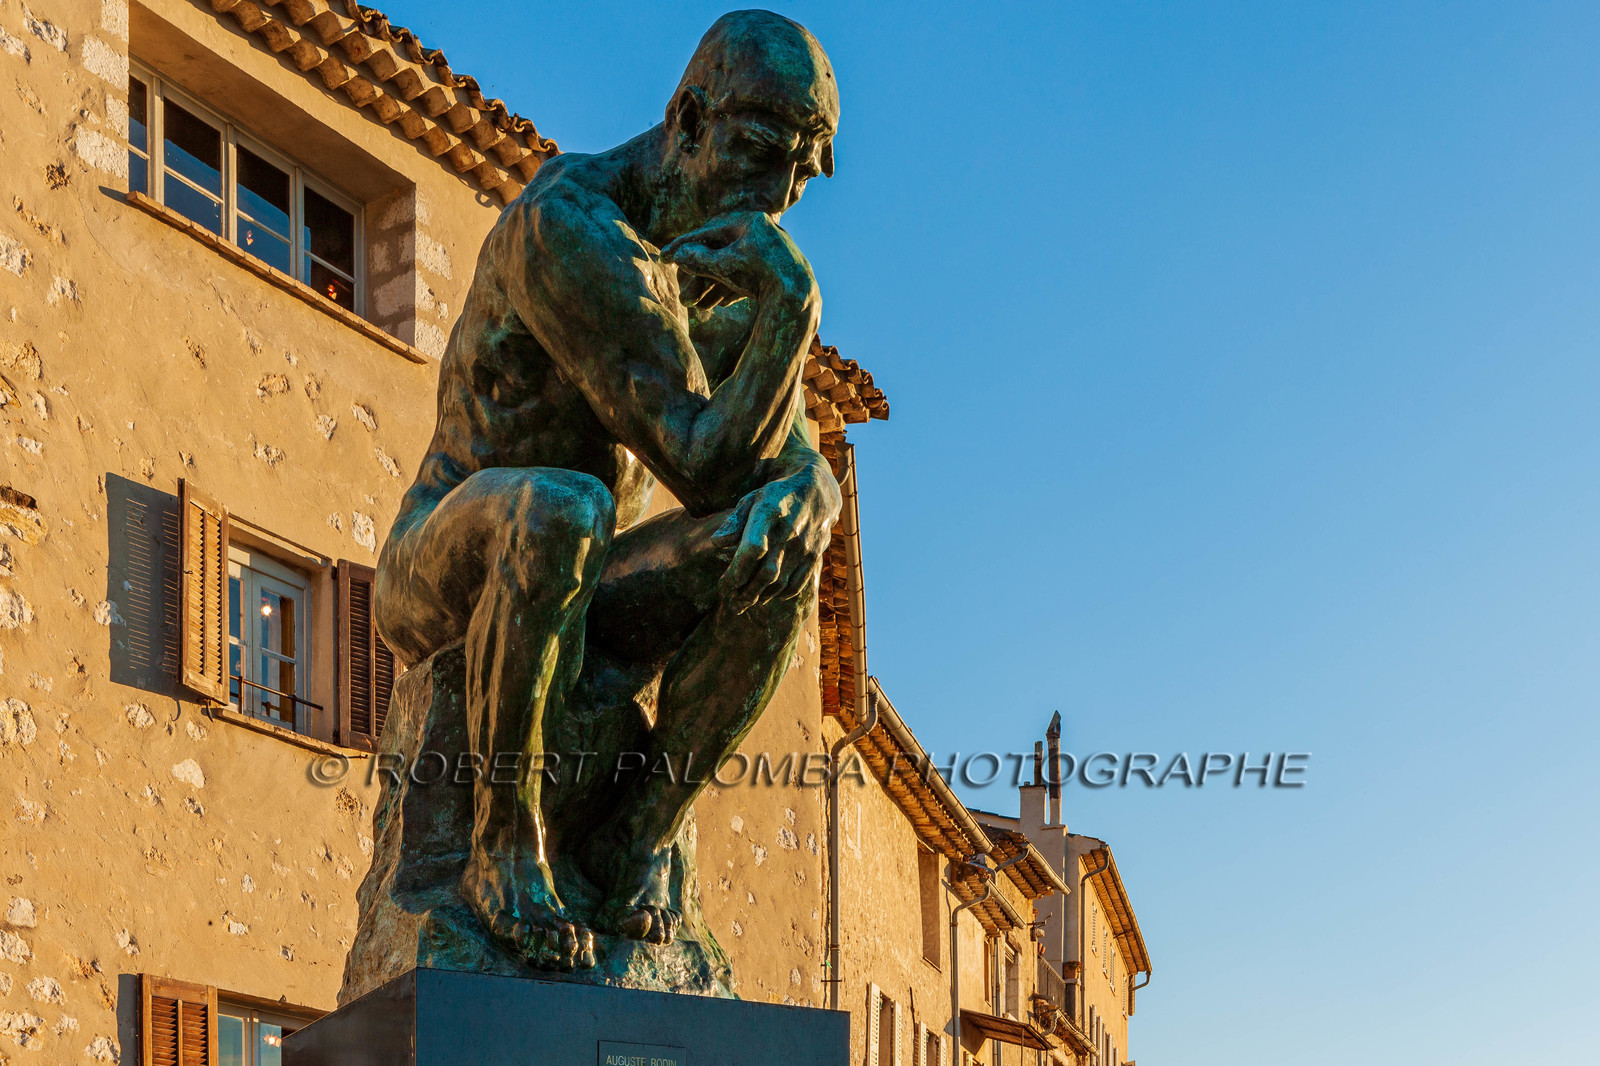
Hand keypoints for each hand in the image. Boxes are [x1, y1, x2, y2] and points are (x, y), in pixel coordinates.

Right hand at [662, 212, 817, 308]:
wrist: (798, 296)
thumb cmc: (760, 276)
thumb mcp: (724, 266)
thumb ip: (700, 259)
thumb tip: (678, 255)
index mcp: (749, 221)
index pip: (708, 232)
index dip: (683, 246)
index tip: (663, 258)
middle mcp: (762, 230)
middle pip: (721, 248)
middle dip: (699, 269)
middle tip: (680, 276)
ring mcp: (772, 249)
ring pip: (733, 265)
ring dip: (714, 284)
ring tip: (698, 304)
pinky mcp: (779, 268)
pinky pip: (749, 275)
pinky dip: (733, 287)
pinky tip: (722, 304)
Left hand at [711, 465, 841, 610]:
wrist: (818, 491)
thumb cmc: (776, 496)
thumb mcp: (752, 499)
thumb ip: (734, 521)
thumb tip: (717, 543)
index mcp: (769, 513)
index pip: (752, 550)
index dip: (736, 572)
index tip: (723, 585)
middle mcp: (789, 531)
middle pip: (765, 573)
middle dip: (746, 593)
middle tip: (731, 603)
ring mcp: (804, 546)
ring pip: (780, 582)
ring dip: (761, 596)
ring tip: (745, 603)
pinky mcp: (815, 555)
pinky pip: (797, 583)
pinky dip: (781, 594)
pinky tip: (768, 596)